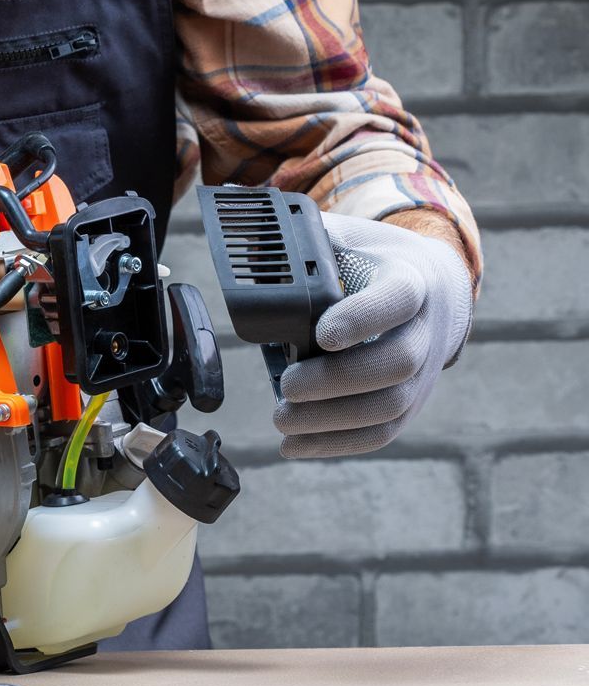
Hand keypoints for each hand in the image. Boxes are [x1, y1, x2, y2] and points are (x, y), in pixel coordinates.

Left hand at [274, 212, 473, 458]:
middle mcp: (426, 330)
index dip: (362, 318)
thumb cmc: (376, 263)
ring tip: (281, 419)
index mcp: (412, 280)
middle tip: (287, 386)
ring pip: (390, 406)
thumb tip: (251, 247)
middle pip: (398, 362)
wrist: (435, 291)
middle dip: (338, 380)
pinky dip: (337, 445)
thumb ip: (308, 241)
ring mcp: (425, 372)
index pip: (397, 299)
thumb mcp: (351, 238)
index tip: (322, 333)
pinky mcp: (413, 403)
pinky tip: (294, 447)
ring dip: (332, 420)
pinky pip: (383, 433)